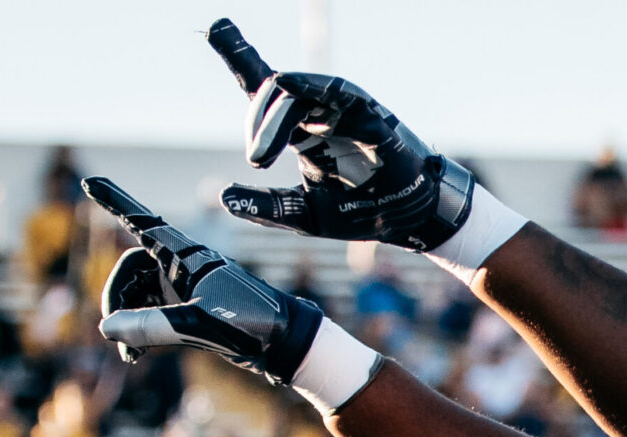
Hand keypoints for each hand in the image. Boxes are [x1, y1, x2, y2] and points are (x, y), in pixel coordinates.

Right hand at [82, 176, 323, 382]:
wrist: (283, 343)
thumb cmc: (250, 323)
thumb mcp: (198, 323)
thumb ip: (151, 326)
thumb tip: (106, 328)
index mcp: (187, 256)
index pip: (143, 223)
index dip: (115, 203)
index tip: (90, 183)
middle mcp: (182, 267)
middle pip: (130, 270)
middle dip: (116, 298)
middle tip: (113, 329)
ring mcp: (183, 289)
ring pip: (137, 296)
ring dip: (126, 321)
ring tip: (129, 352)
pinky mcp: (187, 311)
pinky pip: (149, 315)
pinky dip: (138, 331)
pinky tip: (135, 354)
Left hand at [206, 18, 474, 250]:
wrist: (410, 220)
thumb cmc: (361, 212)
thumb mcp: (304, 214)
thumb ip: (266, 207)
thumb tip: (223, 197)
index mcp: (303, 134)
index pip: (265, 93)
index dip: (240, 58)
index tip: (216, 27)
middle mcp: (320, 115)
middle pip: (275, 95)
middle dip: (257, 122)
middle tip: (256, 162)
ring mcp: (344, 111)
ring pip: (297, 93)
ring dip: (274, 115)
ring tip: (262, 152)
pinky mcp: (369, 113)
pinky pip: (338, 91)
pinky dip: (311, 85)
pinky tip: (285, 82)